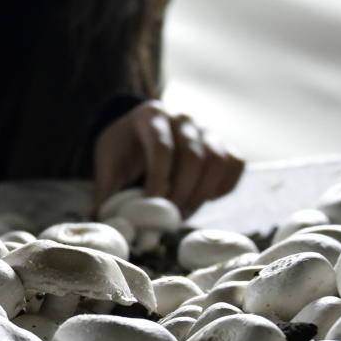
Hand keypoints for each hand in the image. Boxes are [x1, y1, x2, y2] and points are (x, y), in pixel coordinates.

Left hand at [92, 101, 244, 216]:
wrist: (141, 132)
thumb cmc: (124, 148)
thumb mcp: (108, 162)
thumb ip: (107, 191)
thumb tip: (105, 224)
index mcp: (150, 116)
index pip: (162, 148)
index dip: (159, 180)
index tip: (151, 205)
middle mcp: (182, 118)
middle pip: (194, 156)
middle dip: (183, 192)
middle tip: (170, 217)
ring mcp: (206, 129)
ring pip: (217, 161)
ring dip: (202, 193)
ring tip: (184, 213)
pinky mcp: (222, 143)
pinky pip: (235, 164)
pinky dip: (223, 186)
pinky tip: (205, 199)